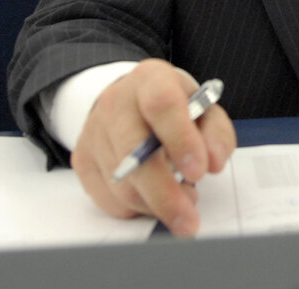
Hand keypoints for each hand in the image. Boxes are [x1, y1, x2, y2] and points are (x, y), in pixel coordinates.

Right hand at [70, 59, 235, 236]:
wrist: (129, 101)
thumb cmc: (173, 108)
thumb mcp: (204, 108)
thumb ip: (216, 133)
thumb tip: (212, 163)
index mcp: (150, 80)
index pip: (161, 105)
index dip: (181, 140)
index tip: (199, 171)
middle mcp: (115, 102)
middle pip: (133, 151)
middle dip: (164, 192)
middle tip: (190, 219)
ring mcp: (93, 132)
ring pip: (122, 184)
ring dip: (156, 204)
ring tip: (182, 200)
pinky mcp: (83, 160)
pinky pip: (109, 199)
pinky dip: (137, 208)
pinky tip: (154, 197)